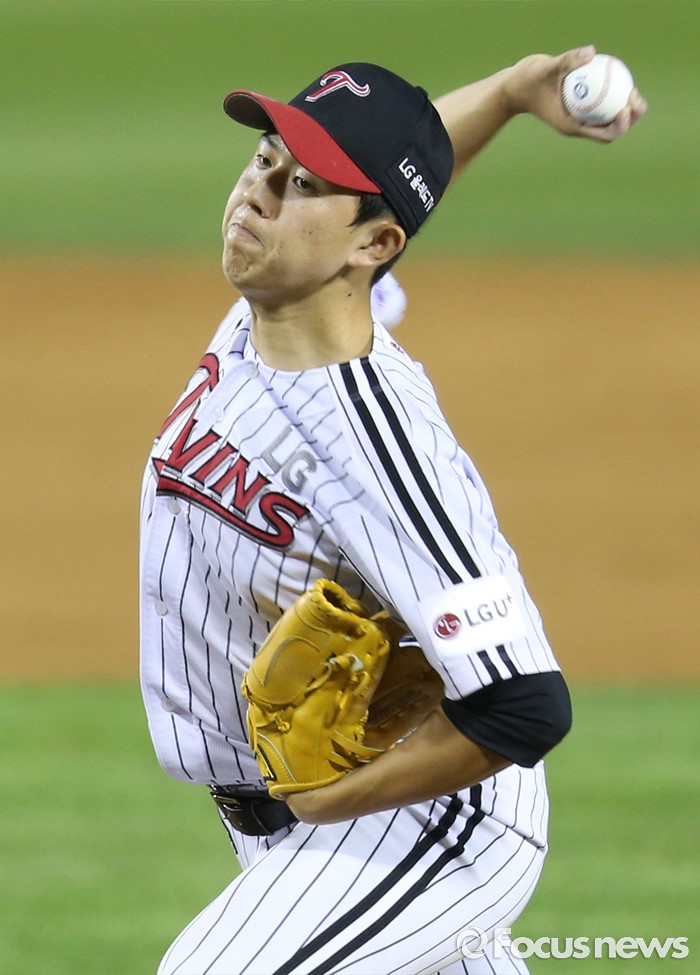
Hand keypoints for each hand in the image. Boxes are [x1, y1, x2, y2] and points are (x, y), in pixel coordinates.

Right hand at [504, 46, 647, 142]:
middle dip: (630, 119)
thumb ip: (567, 61)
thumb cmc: (527, 81)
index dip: (621, 125)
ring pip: (609, 118)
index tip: (626, 108)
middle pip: (612, 130)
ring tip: (634, 92)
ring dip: (625, 108)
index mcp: (572, 126)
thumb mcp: (545, 69)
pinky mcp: (580, 106)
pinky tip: (620, 78)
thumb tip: (591, 51)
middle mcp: (579, 125)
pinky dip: (613, 95)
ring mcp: (580, 117)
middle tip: (637, 99)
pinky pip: (602, 103)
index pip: (603, 134)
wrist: (515, 87)